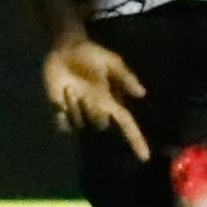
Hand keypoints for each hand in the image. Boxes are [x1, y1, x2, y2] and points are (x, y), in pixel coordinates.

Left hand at [45, 37, 148, 159]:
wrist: (64, 50)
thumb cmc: (90, 54)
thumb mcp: (111, 61)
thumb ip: (125, 77)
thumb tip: (142, 93)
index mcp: (110, 100)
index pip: (126, 123)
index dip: (136, 139)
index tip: (145, 156)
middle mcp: (96, 109)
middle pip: (99, 123)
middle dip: (91, 108)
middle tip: (81, 86)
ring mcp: (79, 111)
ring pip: (80, 122)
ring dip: (74, 105)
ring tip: (69, 85)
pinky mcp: (61, 111)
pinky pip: (63, 123)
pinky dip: (61, 113)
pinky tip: (61, 95)